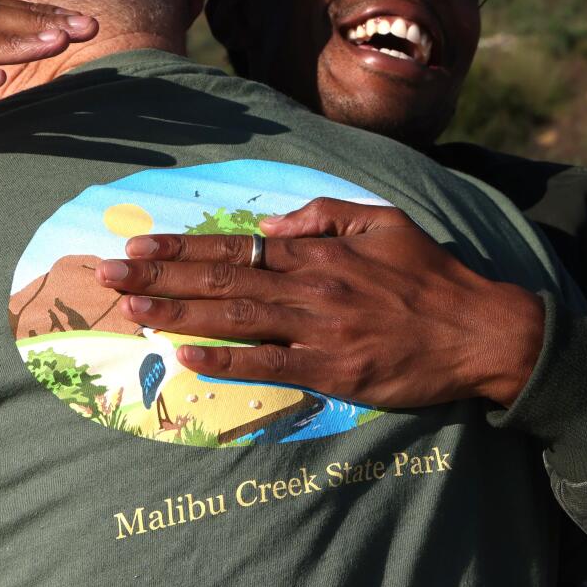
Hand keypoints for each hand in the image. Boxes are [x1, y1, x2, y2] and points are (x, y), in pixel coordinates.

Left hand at [96, 198, 546, 409]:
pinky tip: (184, 355)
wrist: (480, 331)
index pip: (236, 244)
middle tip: (107, 272)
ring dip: (177, 313)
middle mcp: (311, 286)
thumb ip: (325, 216)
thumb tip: (272, 225)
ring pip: (234, 318)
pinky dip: (224, 359)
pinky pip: (267, 365)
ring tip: (130, 308)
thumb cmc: (432, 277)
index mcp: (320, 250)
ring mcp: (319, 330)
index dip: (182, 247)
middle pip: (221, 278)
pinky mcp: (332, 371)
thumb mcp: (384, 221)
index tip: (138, 245)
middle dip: (159, 276)